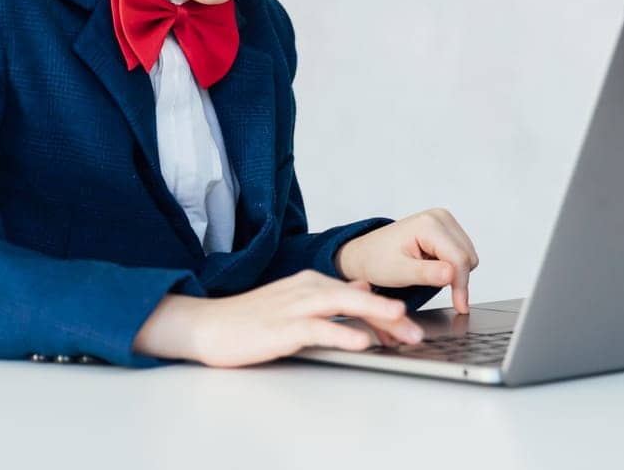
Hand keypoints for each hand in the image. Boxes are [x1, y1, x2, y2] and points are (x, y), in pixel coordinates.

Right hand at [132, 270, 425, 366]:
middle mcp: (305, 289)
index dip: (385, 311)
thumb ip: (330, 295)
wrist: (207, 326)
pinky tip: (361, 341)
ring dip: (374, 317)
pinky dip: (342, 334)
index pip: (357, 295)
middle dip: (389, 313)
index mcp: (310, 283)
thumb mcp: (294, 302)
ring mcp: (292, 307)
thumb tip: (364, 288)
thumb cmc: (251, 319)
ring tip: (400, 327)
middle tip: (416, 332)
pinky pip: (316, 329)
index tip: (409, 328)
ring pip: (341, 306)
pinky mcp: (279, 328)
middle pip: (356, 296)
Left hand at [335, 207, 480, 312]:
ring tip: (427, 273)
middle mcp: (440, 217)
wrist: (366, 254)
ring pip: (467, 255)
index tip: (460, 306)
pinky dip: (451, 266)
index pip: (459, 259)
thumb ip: (426, 273)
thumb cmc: (377, 261)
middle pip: (467, 256)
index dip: (461, 286)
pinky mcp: (446, 228)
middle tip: (434, 287)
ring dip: (454, 272)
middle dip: (456, 278)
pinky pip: (461, 253)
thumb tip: (451, 274)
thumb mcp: (399, 272)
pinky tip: (432, 267)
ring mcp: (444, 220)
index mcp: (429, 224)